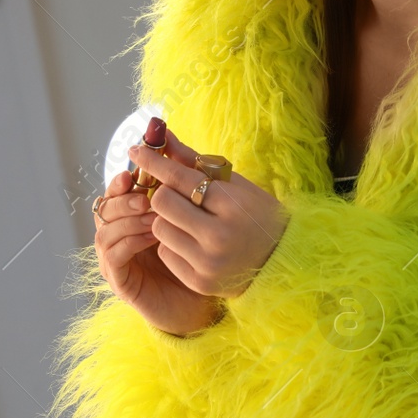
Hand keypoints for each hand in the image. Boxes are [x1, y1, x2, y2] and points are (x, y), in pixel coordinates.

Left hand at [93, 126, 287, 334]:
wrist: (281, 261)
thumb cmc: (255, 214)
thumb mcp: (234, 183)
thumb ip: (194, 160)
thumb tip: (161, 135)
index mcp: (232, 205)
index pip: (179, 177)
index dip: (153, 161)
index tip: (136, 150)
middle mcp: (219, 236)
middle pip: (162, 202)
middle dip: (163, 193)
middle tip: (174, 194)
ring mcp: (208, 262)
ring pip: (159, 228)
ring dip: (167, 219)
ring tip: (187, 220)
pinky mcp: (199, 282)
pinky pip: (165, 253)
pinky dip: (172, 243)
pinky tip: (192, 242)